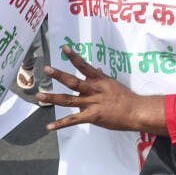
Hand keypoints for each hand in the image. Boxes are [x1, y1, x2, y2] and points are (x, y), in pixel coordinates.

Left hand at [39, 46, 165, 133]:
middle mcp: (93, 90)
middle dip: (59, 75)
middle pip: (73, 81)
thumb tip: (97, 69)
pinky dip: (60, 124)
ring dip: (53, 97)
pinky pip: (73, 120)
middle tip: (46, 69)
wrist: (136, 111)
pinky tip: (49, 126)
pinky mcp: (92, 117)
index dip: (74, 57)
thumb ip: (101, 76)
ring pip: (69, 100)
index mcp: (99, 80)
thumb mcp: (113, 83)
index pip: (84, 65)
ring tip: (39, 96)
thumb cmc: (125, 97)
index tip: (64, 48)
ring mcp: (92, 103)